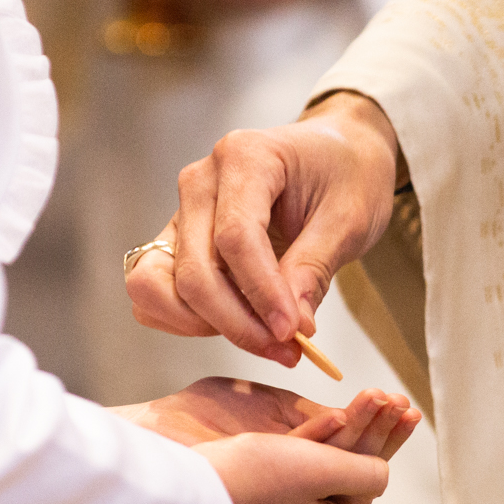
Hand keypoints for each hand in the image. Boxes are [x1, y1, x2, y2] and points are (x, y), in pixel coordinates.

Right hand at [112, 377, 421, 503]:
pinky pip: (277, 471)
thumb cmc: (249, 481)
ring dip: (335, 432)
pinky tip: (315, 421)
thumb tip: (383, 474)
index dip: (383, 443)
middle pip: (339, 475)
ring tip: (365, 400)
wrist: (176, 492)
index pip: (364, 484)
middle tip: (393, 399)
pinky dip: (299, 442)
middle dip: (365, 432)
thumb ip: (363, 470)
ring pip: (309, 470)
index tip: (401, 410)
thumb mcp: (322, 471)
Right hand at [125, 92, 403, 367]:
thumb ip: (313, 268)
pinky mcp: (177, 241)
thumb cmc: (346, 174)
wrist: (338, 153)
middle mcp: (200, 182)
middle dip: (237, 323)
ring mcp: (181, 212)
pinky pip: (155, 291)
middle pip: (194, 271)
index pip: (236, 239)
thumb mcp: (349, 218)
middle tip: (286, 349)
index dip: (262, 294)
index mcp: (244, 158)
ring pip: (158, 286)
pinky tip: (236, 323)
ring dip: (204, 325)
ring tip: (262, 336)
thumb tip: (290, 326)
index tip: (293, 333)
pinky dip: (185, 320)